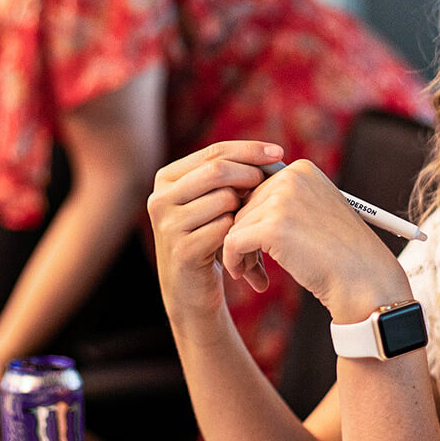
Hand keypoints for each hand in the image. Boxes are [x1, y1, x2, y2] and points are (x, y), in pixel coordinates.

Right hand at [148, 141, 282, 323]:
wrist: (191, 290)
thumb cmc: (210, 238)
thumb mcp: (213, 201)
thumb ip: (232, 175)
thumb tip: (274, 153)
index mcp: (167, 179)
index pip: (213, 152)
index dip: (248, 150)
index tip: (279, 152)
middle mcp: (160, 198)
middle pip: (217, 171)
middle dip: (250, 175)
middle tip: (270, 187)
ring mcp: (168, 225)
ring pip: (224, 199)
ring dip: (246, 210)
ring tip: (252, 223)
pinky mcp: (182, 251)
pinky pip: (225, 229)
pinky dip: (241, 233)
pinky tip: (244, 245)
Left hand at [223, 159, 412, 323]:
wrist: (364, 279)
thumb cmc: (341, 253)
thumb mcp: (314, 211)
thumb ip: (283, 201)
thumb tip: (237, 207)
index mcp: (302, 169)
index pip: (257, 189)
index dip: (255, 219)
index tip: (262, 246)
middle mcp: (291, 177)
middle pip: (244, 205)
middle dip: (245, 237)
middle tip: (257, 266)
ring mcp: (282, 200)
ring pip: (236, 225)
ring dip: (242, 252)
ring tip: (257, 274)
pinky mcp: (272, 227)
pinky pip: (233, 242)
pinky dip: (233, 261)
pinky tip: (245, 275)